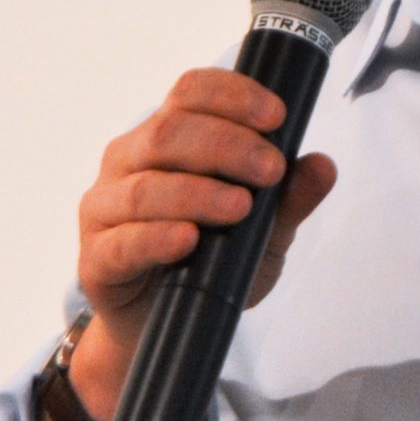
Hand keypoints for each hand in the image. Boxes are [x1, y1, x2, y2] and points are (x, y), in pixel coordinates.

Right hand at [76, 68, 338, 352]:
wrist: (165, 327)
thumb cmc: (211, 264)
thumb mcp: (264, 232)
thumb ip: (289, 198)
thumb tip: (323, 165)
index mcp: (166, 138)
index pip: (190, 92)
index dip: (232, 95)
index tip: (277, 116)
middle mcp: (128, 161)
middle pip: (168, 132)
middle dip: (226, 145)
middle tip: (270, 169)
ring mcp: (105, 209)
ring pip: (145, 186)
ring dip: (197, 192)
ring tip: (240, 206)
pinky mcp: (96, 259)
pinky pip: (122, 243)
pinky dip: (157, 238)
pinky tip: (188, 239)